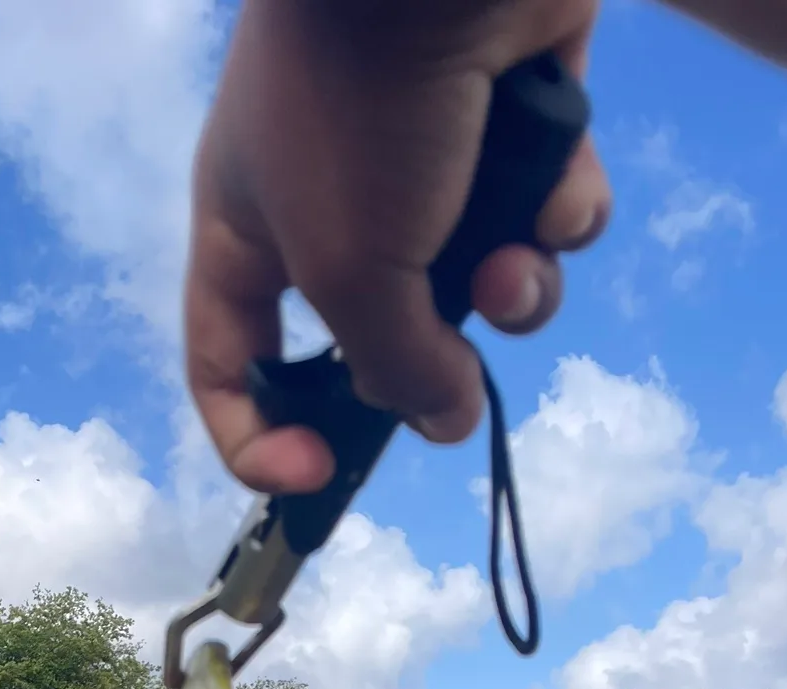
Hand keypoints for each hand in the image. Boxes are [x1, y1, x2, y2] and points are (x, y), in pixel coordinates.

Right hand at [186, 0, 610, 494]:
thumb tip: (449, 421)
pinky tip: (558, 190)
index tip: (315, 477)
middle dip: (426, 365)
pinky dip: (557, 218)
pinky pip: (543, 217)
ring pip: (479, 287)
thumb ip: (394, 370)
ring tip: (515, 269)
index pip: (227, 367)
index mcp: (251, 235)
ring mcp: (428, 165)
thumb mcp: (353, 274)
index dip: (258, 439)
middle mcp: (334, 206)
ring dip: (510, 298)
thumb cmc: (359, 113)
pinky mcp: (515, 128)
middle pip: (377, 339)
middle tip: (450, 377)